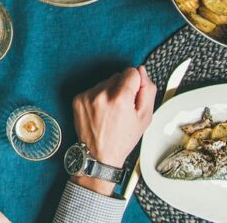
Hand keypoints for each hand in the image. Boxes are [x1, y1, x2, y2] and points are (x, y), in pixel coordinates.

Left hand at [71, 66, 156, 195]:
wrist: (99, 155)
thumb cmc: (122, 139)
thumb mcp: (145, 118)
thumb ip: (148, 90)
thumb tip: (142, 71)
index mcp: (120, 98)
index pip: (131, 71)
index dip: (135, 84)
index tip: (133, 97)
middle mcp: (102, 95)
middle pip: (117, 76)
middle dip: (122, 88)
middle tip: (122, 108)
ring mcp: (88, 97)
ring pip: (105, 82)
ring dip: (109, 93)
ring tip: (110, 112)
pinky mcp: (78, 100)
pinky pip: (93, 89)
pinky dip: (98, 98)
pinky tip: (100, 113)